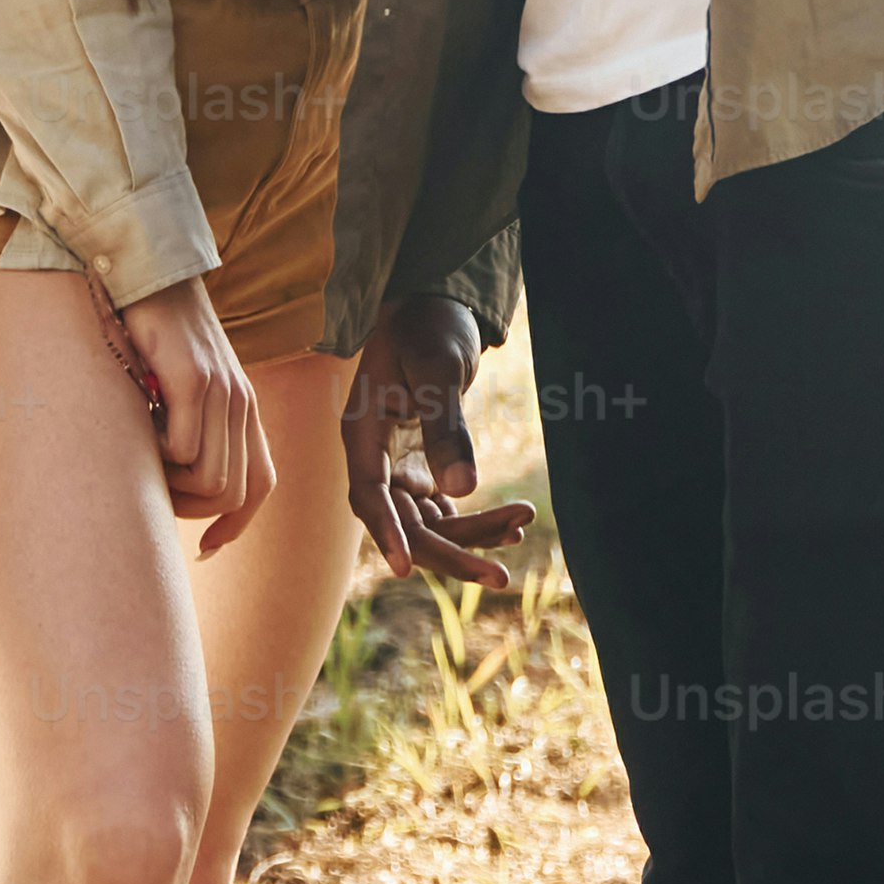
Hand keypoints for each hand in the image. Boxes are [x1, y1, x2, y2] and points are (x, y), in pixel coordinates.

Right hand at [118, 275, 267, 554]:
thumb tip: (175, 478)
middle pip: (234, 492)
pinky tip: (141, 425)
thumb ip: (192, 423)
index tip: (203, 545)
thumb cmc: (154, 331)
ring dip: (174, 483)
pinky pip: (184, 448)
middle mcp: (241, 403)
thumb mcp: (183, 384)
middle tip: (156, 487)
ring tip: (147, 452)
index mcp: (243, 408)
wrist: (148, 270)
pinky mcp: (194, 380)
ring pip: (213, 479)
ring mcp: (222, 391)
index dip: (235, 524)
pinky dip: (158, 454)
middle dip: (192, 509)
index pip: (260, 483)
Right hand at [341, 293, 533, 587]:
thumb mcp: (439, 369)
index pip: (368, 495)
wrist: (434, 305)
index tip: (404, 570)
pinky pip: (445, 509)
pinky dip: (477, 518)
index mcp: (362, 433)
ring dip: (473, 534)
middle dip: (451, 551)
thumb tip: (461, 490)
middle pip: (405, 523)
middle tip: (500, 578)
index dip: (386, 533)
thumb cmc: (428, 326)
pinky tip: (513, 523)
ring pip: (429, 522)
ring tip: (522, 525)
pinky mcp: (421, 468)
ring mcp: (397, 466)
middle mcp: (374, 457)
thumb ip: (447, 427)